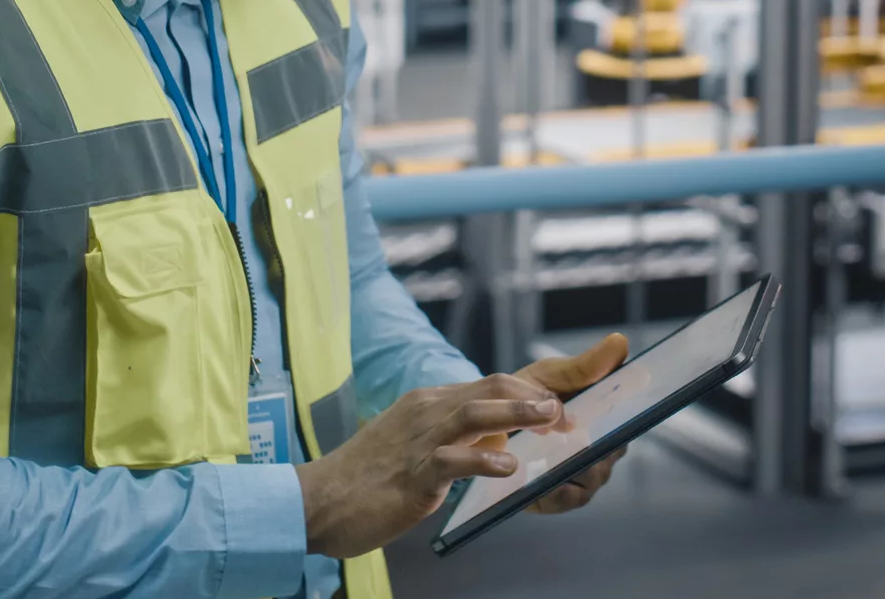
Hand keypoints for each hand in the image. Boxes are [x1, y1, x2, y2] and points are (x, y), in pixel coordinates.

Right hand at [293, 373, 561, 558]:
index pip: (488, 384)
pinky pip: (454, 460)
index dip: (528, 390)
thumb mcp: (414, 445)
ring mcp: (419, 441)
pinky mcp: (412, 473)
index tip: (559, 403)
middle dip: (533, 395)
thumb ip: (452, 438)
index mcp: (428, 402)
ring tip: (552, 419)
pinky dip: (484, 459)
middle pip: (489, 388)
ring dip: (518, 413)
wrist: (317, 500)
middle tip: (566, 411)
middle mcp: (426, 412)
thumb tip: (498, 441)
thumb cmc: (367, 478)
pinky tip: (509, 467)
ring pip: (476, 414)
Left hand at [516, 333, 628, 514]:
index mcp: (607, 419)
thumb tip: (620, 342)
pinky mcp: (558, 498)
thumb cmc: (528, 394)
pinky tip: (540, 478)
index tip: (613, 411)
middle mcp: (603, 451)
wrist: (487, 421)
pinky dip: (555, 489)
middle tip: (572, 432)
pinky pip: (566, 498)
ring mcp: (583, 478)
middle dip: (594, 444)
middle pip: (610, 452)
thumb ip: (587, 365)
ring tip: (552, 452)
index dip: (624, 416)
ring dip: (572, 465)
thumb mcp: (553, 375)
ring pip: (591, 476)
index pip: (627, 420)